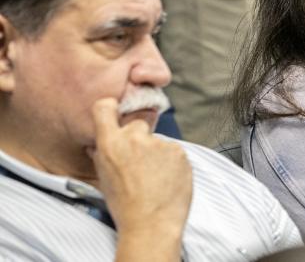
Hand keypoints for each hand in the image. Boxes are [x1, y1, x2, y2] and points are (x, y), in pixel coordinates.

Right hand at [89, 98, 192, 240]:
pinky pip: (174, 152)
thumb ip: (102, 154)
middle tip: (140, 163)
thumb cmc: (125, 205)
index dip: (111, 107)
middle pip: (137, 125)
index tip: (116, 108)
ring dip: (157, 154)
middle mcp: (134, 138)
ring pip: (158, 142)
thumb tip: (98, 143)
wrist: (151, 223)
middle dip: (139, 139)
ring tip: (154, 178)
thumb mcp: (103, 177)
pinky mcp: (179, 151)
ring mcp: (159, 143)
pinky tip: (167, 180)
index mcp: (110, 143)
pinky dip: (172, 163)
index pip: (105, 107)